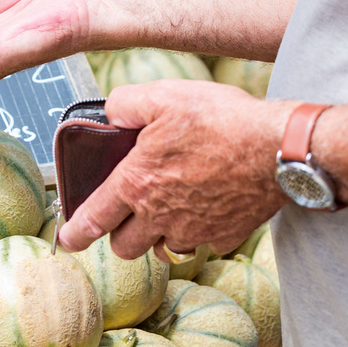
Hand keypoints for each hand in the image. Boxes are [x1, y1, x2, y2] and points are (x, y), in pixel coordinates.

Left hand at [58, 80, 293, 259]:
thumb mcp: (165, 95)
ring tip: (168, 212)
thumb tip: (110, 114)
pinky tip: (207, 208)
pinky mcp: (225, 236)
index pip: (93, 219)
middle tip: (127, 216)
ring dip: (158, 237)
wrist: (280, 149)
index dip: (75, 233)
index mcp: (137, 184)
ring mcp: (194, 231)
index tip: (67, 240)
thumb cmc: (222, 121)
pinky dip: (199, 233)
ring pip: (162, 251)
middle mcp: (160, 216)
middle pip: (125, 247)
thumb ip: (126, 104)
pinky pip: (203, 244)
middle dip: (120, 236)